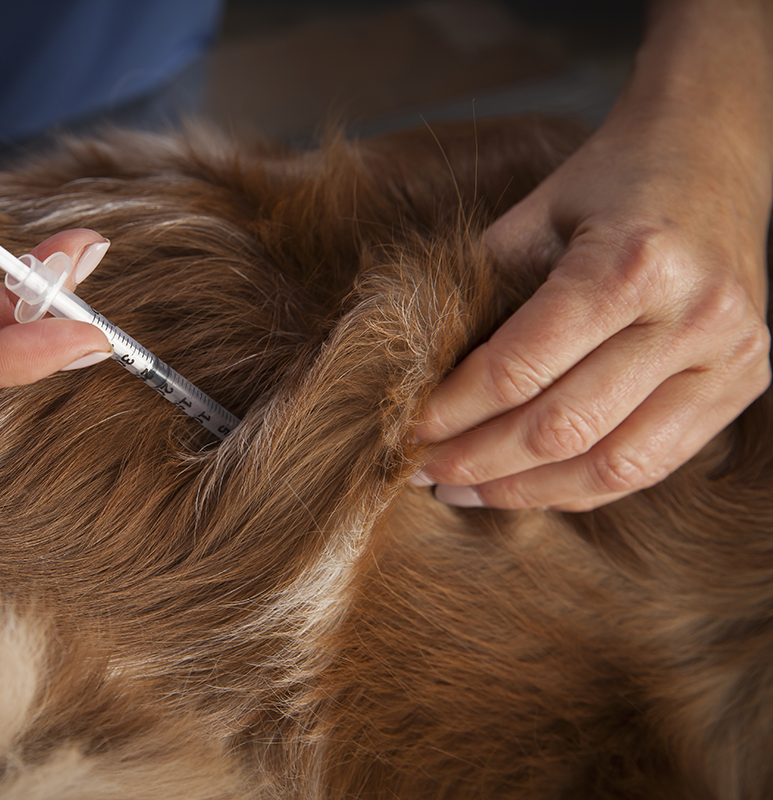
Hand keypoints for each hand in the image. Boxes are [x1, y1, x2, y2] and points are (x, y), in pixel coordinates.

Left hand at [414, 0, 771, 510]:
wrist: (715, 148)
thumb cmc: (610, 179)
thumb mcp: (532, 216)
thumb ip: (482, 294)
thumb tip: (420, 379)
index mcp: (632, 262)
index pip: (521, 368)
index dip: (453, 410)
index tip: (406, 428)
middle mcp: (692, 315)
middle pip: (564, 428)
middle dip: (478, 460)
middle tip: (421, 468)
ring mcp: (731, 355)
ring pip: (613, 466)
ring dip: (526, 490)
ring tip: (463, 489)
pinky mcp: (745, 383)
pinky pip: (653, 464)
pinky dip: (581, 485)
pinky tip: (526, 484)